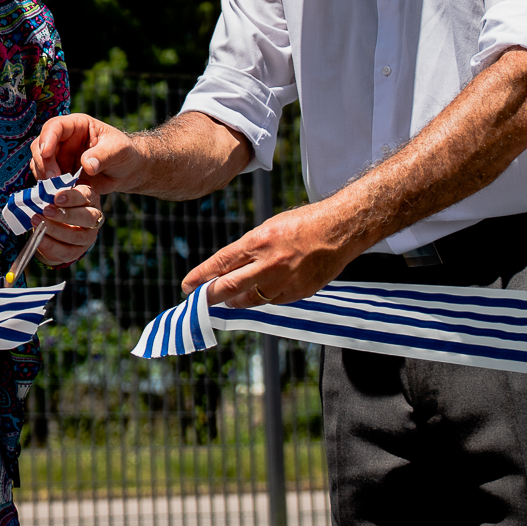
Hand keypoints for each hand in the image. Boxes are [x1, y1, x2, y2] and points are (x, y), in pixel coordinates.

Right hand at [31, 114, 143, 193]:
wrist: (126, 171)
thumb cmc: (124, 153)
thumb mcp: (118, 150)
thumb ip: (103, 155)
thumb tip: (87, 165)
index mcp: (77, 125)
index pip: (55, 126)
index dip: (47, 138)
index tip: (46, 153)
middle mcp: (64, 139)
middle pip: (40, 145)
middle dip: (43, 162)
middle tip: (53, 178)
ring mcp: (60, 156)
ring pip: (39, 163)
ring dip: (44, 176)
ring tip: (56, 189)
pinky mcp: (60, 173)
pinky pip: (46, 178)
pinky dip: (48, 187)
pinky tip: (57, 194)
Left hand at [35, 182, 104, 266]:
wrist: (56, 224)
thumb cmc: (56, 202)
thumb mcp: (55, 191)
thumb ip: (52, 187)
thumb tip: (45, 182)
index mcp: (90, 197)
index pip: (85, 196)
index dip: (71, 197)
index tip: (56, 197)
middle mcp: (94, 216)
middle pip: (87, 217)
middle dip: (65, 214)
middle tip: (46, 210)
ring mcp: (88, 236)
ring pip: (77, 236)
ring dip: (55, 229)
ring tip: (36, 220)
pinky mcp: (78, 251)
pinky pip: (66, 251)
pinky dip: (51, 245)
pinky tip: (39, 237)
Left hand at [180, 198, 364, 307]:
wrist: (339, 230)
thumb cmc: (302, 224)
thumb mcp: (269, 228)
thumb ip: (248, 249)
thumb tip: (228, 269)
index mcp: (258, 242)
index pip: (221, 263)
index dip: (201, 276)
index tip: (187, 286)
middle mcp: (269, 263)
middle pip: (229, 287)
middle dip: (209, 296)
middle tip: (197, 301)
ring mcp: (284, 281)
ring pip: (250, 299)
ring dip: (235, 300)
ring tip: (227, 299)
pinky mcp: (299, 293)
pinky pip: (272, 301)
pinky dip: (262, 299)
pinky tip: (258, 294)